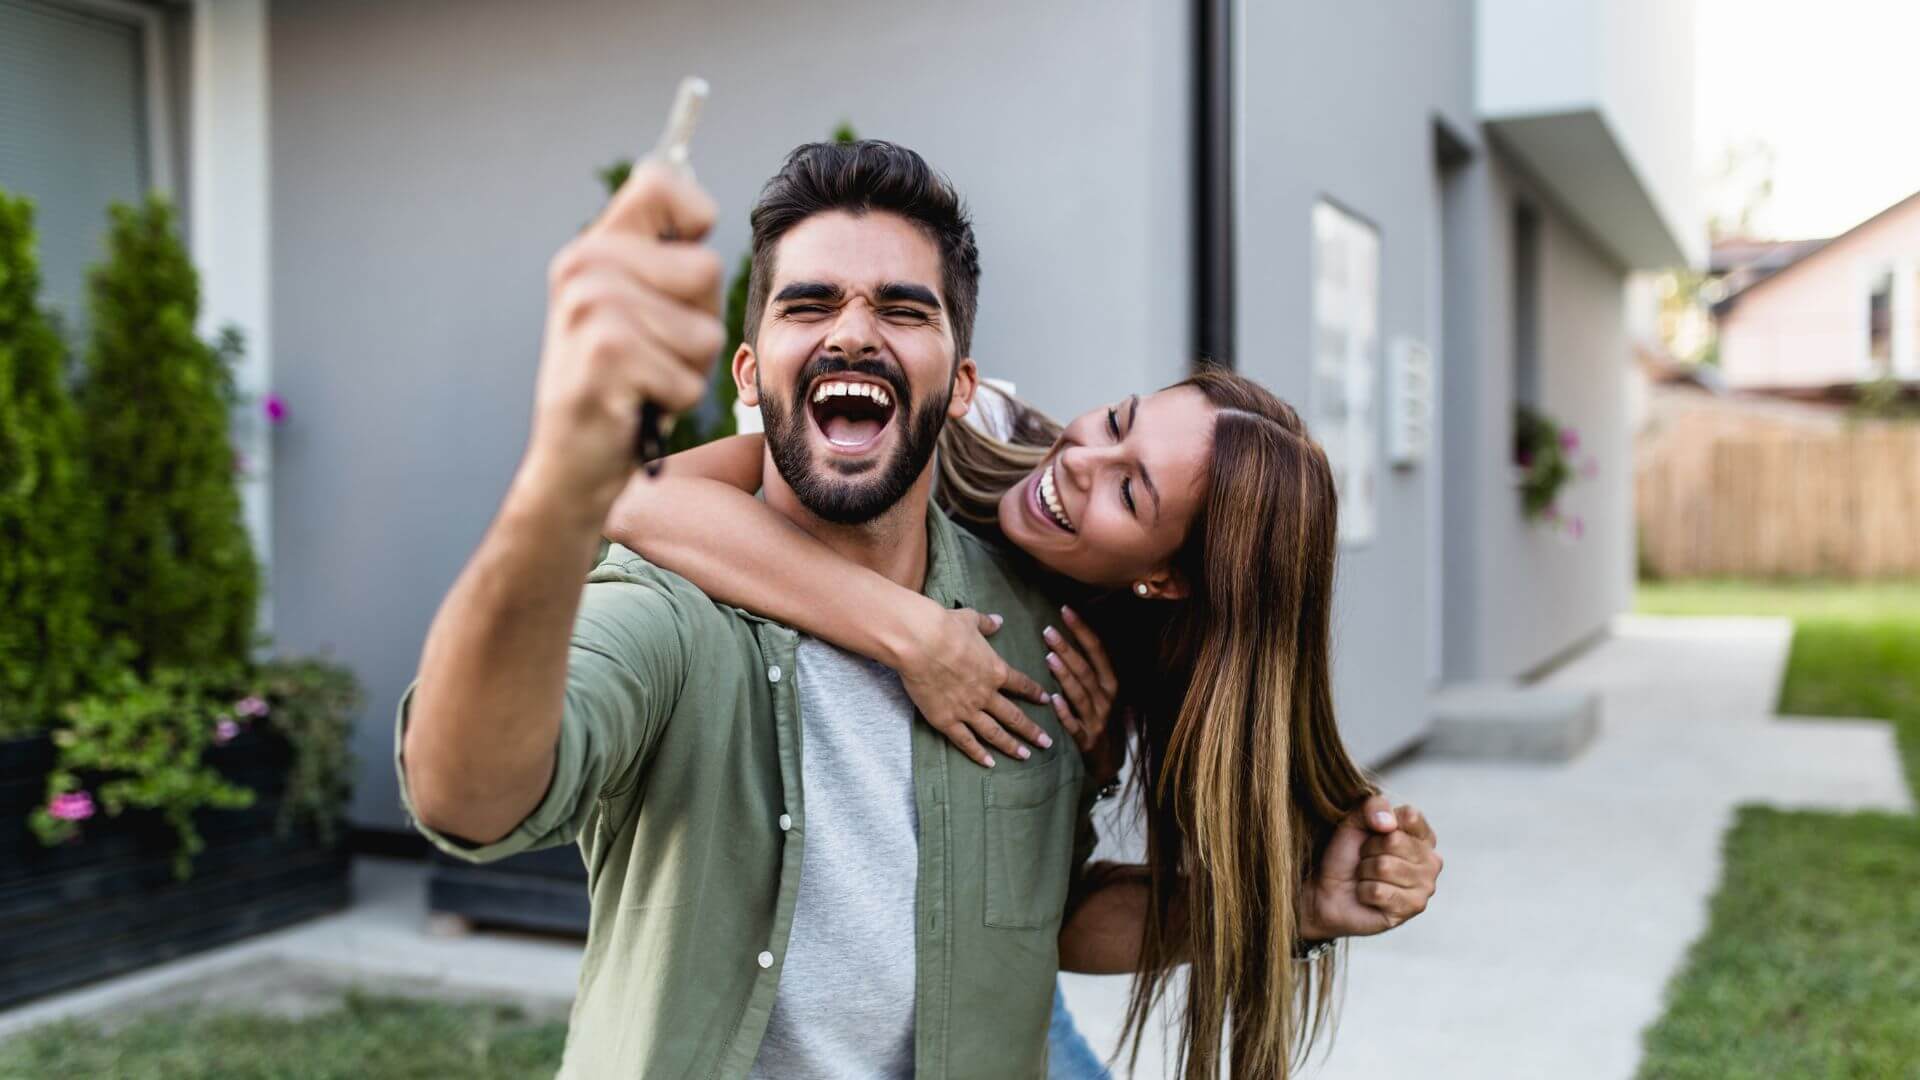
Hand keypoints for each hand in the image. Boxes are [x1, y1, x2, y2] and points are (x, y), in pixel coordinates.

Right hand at [518, 162, 724, 516]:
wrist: (570, 464)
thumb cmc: (619, 387)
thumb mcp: (633, 309)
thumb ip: (660, 259)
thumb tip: (701, 204)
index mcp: (593, 248)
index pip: (664, 182)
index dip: (696, 216)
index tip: (680, 271)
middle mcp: (584, 266)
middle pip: (707, 270)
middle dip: (698, 323)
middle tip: (650, 353)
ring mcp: (591, 307)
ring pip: (705, 332)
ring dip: (687, 369)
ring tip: (642, 380)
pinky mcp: (606, 354)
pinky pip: (690, 377)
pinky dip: (675, 401)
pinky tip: (635, 405)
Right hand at [898, 605, 1051, 767]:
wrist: (920, 642)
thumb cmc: (945, 627)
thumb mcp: (970, 619)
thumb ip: (986, 623)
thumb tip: (998, 620)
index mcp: (995, 670)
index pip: (1022, 685)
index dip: (1035, 693)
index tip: (1047, 701)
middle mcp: (986, 694)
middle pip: (1014, 716)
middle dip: (1032, 730)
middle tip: (1047, 743)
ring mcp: (967, 710)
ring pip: (994, 733)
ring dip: (1011, 745)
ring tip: (1025, 756)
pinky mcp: (946, 720)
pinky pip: (965, 741)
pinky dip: (978, 753)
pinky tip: (989, 763)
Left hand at [1042, 606, 1119, 777]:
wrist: (1109, 762)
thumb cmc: (1100, 718)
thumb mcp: (1103, 692)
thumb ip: (1090, 667)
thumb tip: (1072, 633)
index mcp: (1111, 683)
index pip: (1098, 651)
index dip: (1082, 630)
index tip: (1065, 610)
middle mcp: (1107, 699)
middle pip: (1086, 669)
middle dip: (1068, 649)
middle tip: (1048, 631)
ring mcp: (1097, 720)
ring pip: (1081, 694)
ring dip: (1065, 676)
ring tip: (1049, 657)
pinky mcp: (1086, 740)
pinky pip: (1075, 725)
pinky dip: (1065, 712)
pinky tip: (1053, 700)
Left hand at [1299, 795, 1441, 941]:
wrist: (1327, 890)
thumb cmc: (1346, 854)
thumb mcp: (1355, 819)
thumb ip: (1373, 806)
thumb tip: (1389, 824)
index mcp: (1423, 835)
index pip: (1410, 816)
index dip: (1380, 823)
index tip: (1373, 834)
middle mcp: (1432, 860)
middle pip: (1394, 841)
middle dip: (1368, 850)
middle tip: (1365, 860)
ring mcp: (1426, 886)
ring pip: (1385, 867)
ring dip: (1364, 871)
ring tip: (1365, 877)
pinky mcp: (1412, 908)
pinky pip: (1379, 891)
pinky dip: (1363, 891)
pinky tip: (1367, 895)